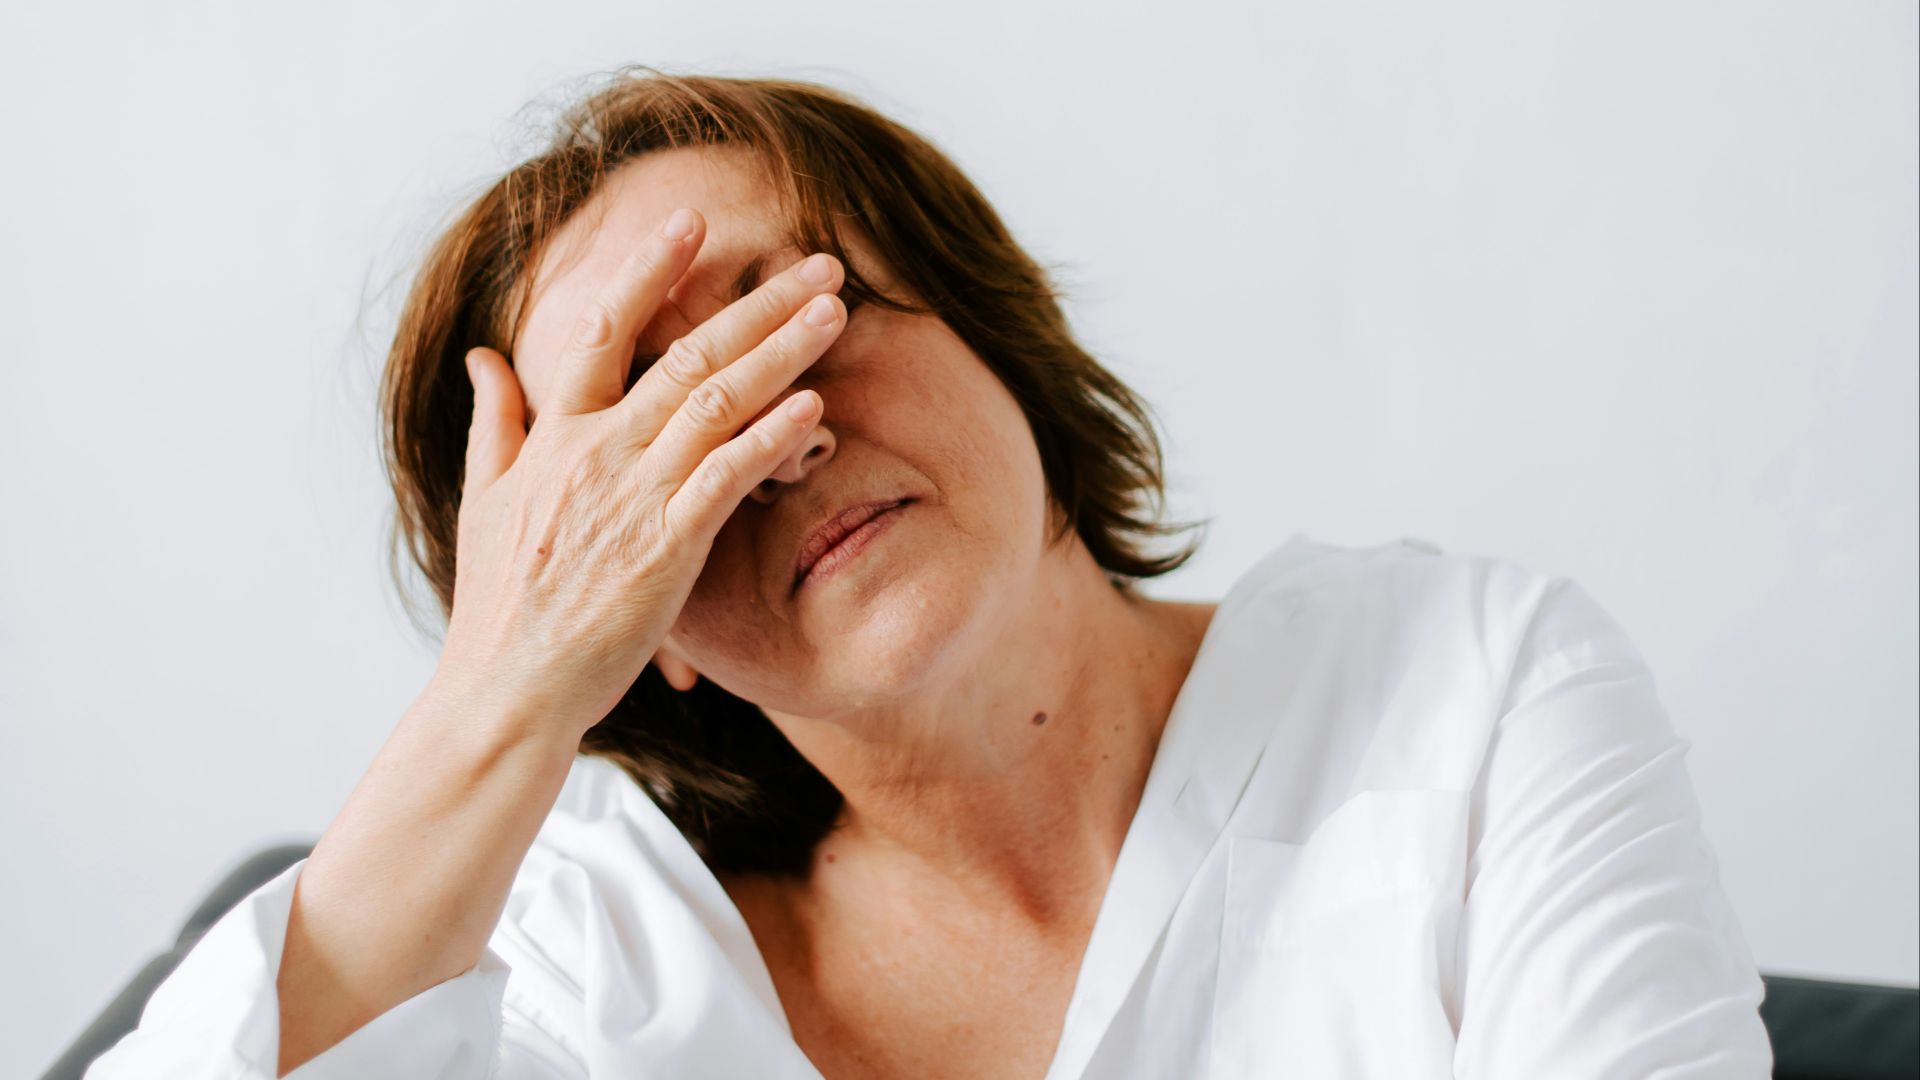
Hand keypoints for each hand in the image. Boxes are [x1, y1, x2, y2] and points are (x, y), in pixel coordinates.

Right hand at [428, 206, 845, 737]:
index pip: (603, 329)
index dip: (649, 270)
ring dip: (782, 350)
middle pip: (686, 353)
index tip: (693, 221)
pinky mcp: (665, 549)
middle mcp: (596, 453)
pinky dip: (769, 436)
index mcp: (554, 435)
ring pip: (717, 401)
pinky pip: (725, 477)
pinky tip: (813, 403)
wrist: (507, 691)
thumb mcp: (483, 499)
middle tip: (819, 261)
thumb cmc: (499, 604)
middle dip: (757, 301)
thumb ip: (493, 420)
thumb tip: (483, 355)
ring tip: (835, 310)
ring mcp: (632, 498)